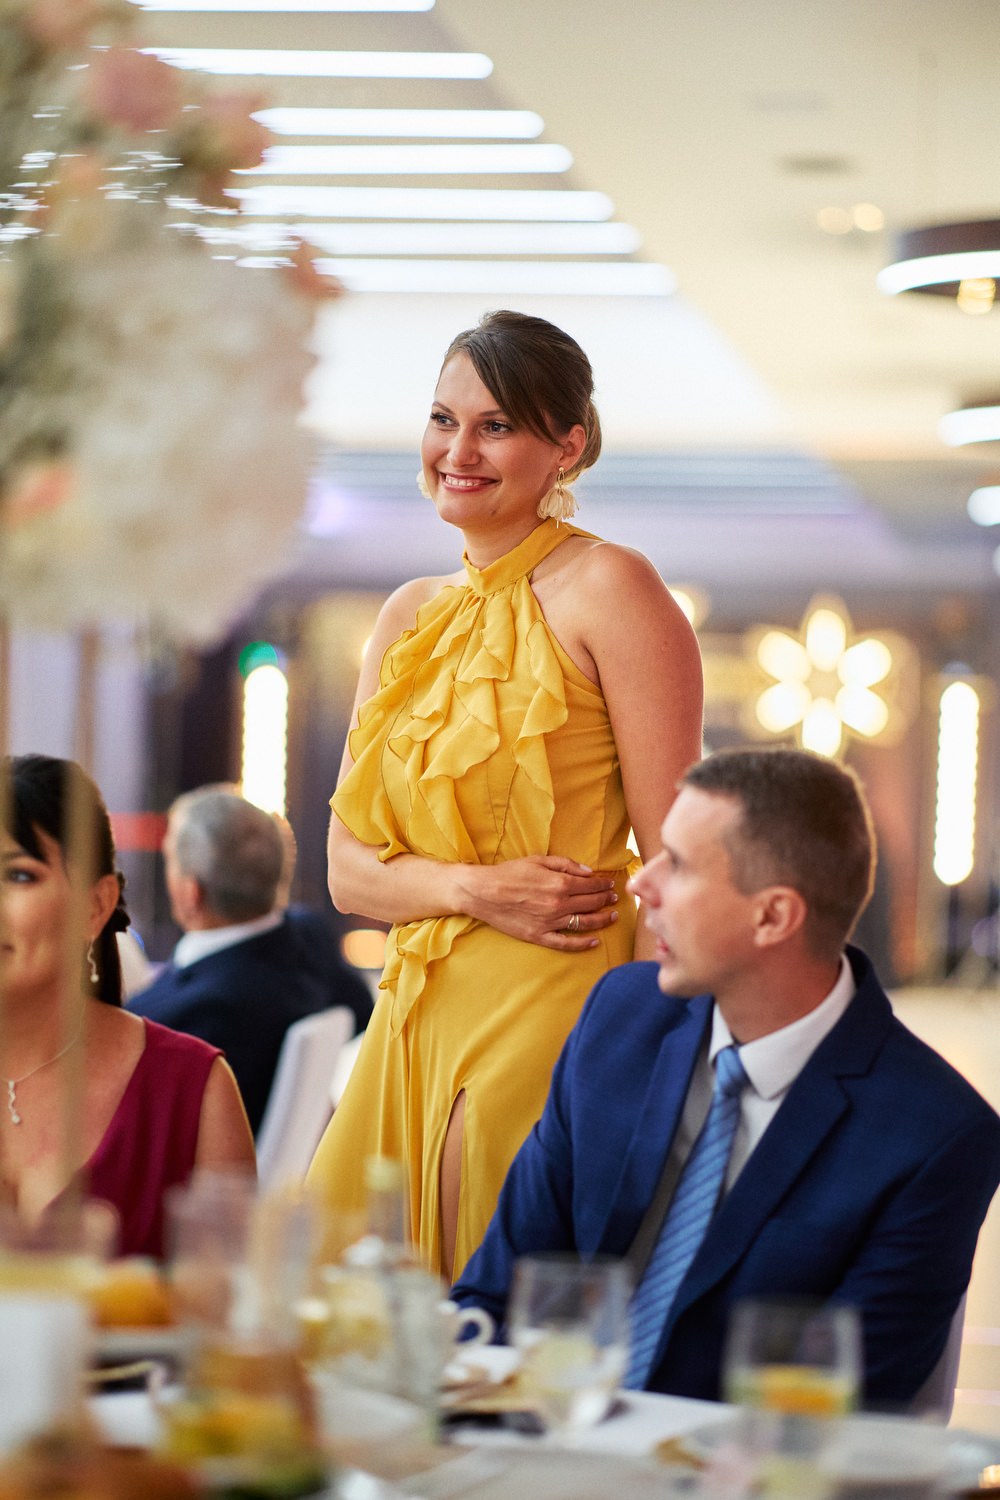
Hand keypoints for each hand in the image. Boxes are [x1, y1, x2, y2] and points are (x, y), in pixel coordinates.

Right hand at [458, 856, 618, 949]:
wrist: (483, 892)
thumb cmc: (509, 873)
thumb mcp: (538, 860)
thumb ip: (566, 864)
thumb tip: (588, 872)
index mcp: (560, 883)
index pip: (591, 885)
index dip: (603, 884)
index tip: (610, 884)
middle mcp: (559, 904)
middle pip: (591, 903)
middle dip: (606, 899)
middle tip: (614, 898)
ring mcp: (550, 922)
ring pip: (585, 923)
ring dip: (602, 919)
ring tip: (612, 916)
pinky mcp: (539, 936)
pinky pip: (566, 944)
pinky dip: (582, 944)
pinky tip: (594, 942)